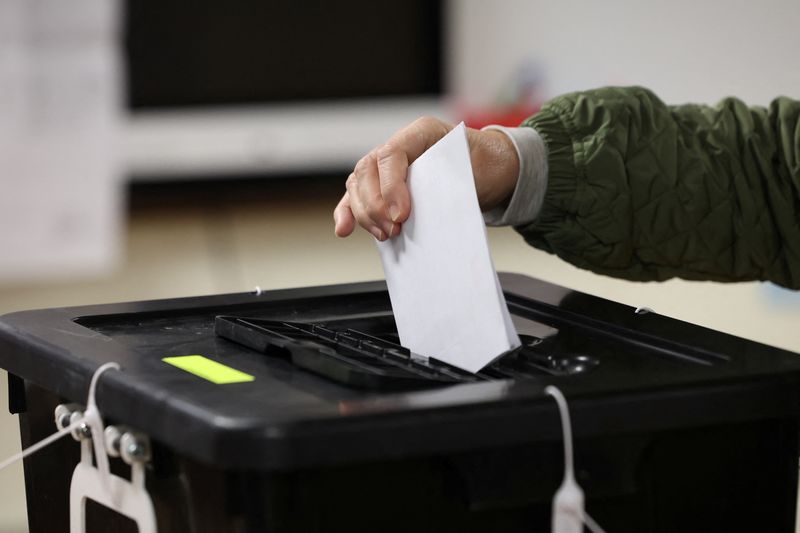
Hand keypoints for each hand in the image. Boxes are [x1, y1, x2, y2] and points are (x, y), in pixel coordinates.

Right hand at [333, 117, 519, 239]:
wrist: (492, 169)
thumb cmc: (485, 167)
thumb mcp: (475, 174)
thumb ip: (447, 189)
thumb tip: (424, 217)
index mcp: (422, 132)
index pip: (392, 154)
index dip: (391, 187)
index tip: (401, 215)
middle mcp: (400, 144)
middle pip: (368, 170)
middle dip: (376, 205)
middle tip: (393, 229)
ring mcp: (388, 164)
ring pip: (359, 184)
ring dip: (365, 213)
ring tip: (385, 234)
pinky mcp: (384, 185)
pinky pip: (358, 196)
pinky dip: (349, 212)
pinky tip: (344, 229)